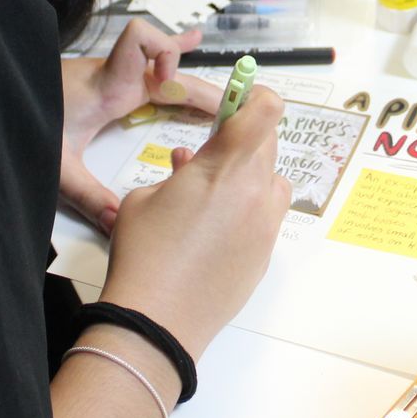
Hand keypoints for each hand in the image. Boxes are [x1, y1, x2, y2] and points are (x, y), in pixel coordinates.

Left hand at [59, 22, 222, 232]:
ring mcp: (112, 76)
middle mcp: (116, 75)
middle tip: (235, 114)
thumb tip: (121, 225)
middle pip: (171, 67)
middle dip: (203, 89)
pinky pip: (145, 63)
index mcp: (108, 84)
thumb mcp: (56, 167)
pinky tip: (196, 40)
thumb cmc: (23, 125)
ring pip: (164, 69)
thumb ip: (89, 196)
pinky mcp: (105, 82)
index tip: (171, 85)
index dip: (166, 53)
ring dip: (193, 83)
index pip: (143, 40)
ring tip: (228, 102)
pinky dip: (171, 54)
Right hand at [100, 86, 291, 359]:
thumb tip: (188, 168)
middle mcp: (256, 192)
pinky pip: (266, 218)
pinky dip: (249, 212)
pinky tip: (215, 229)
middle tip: (215, 148)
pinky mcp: (265, 257)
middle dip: (245, 138)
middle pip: (268, 144)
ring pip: (273, 182)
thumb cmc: (143, 253)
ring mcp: (265, 227)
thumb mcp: (144, 197)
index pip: (265, 110)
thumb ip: (176, 173)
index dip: (257, 95)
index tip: (241, 97)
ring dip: (251, 176)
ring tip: (214, 192)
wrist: (157, 321)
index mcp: (226, 166)